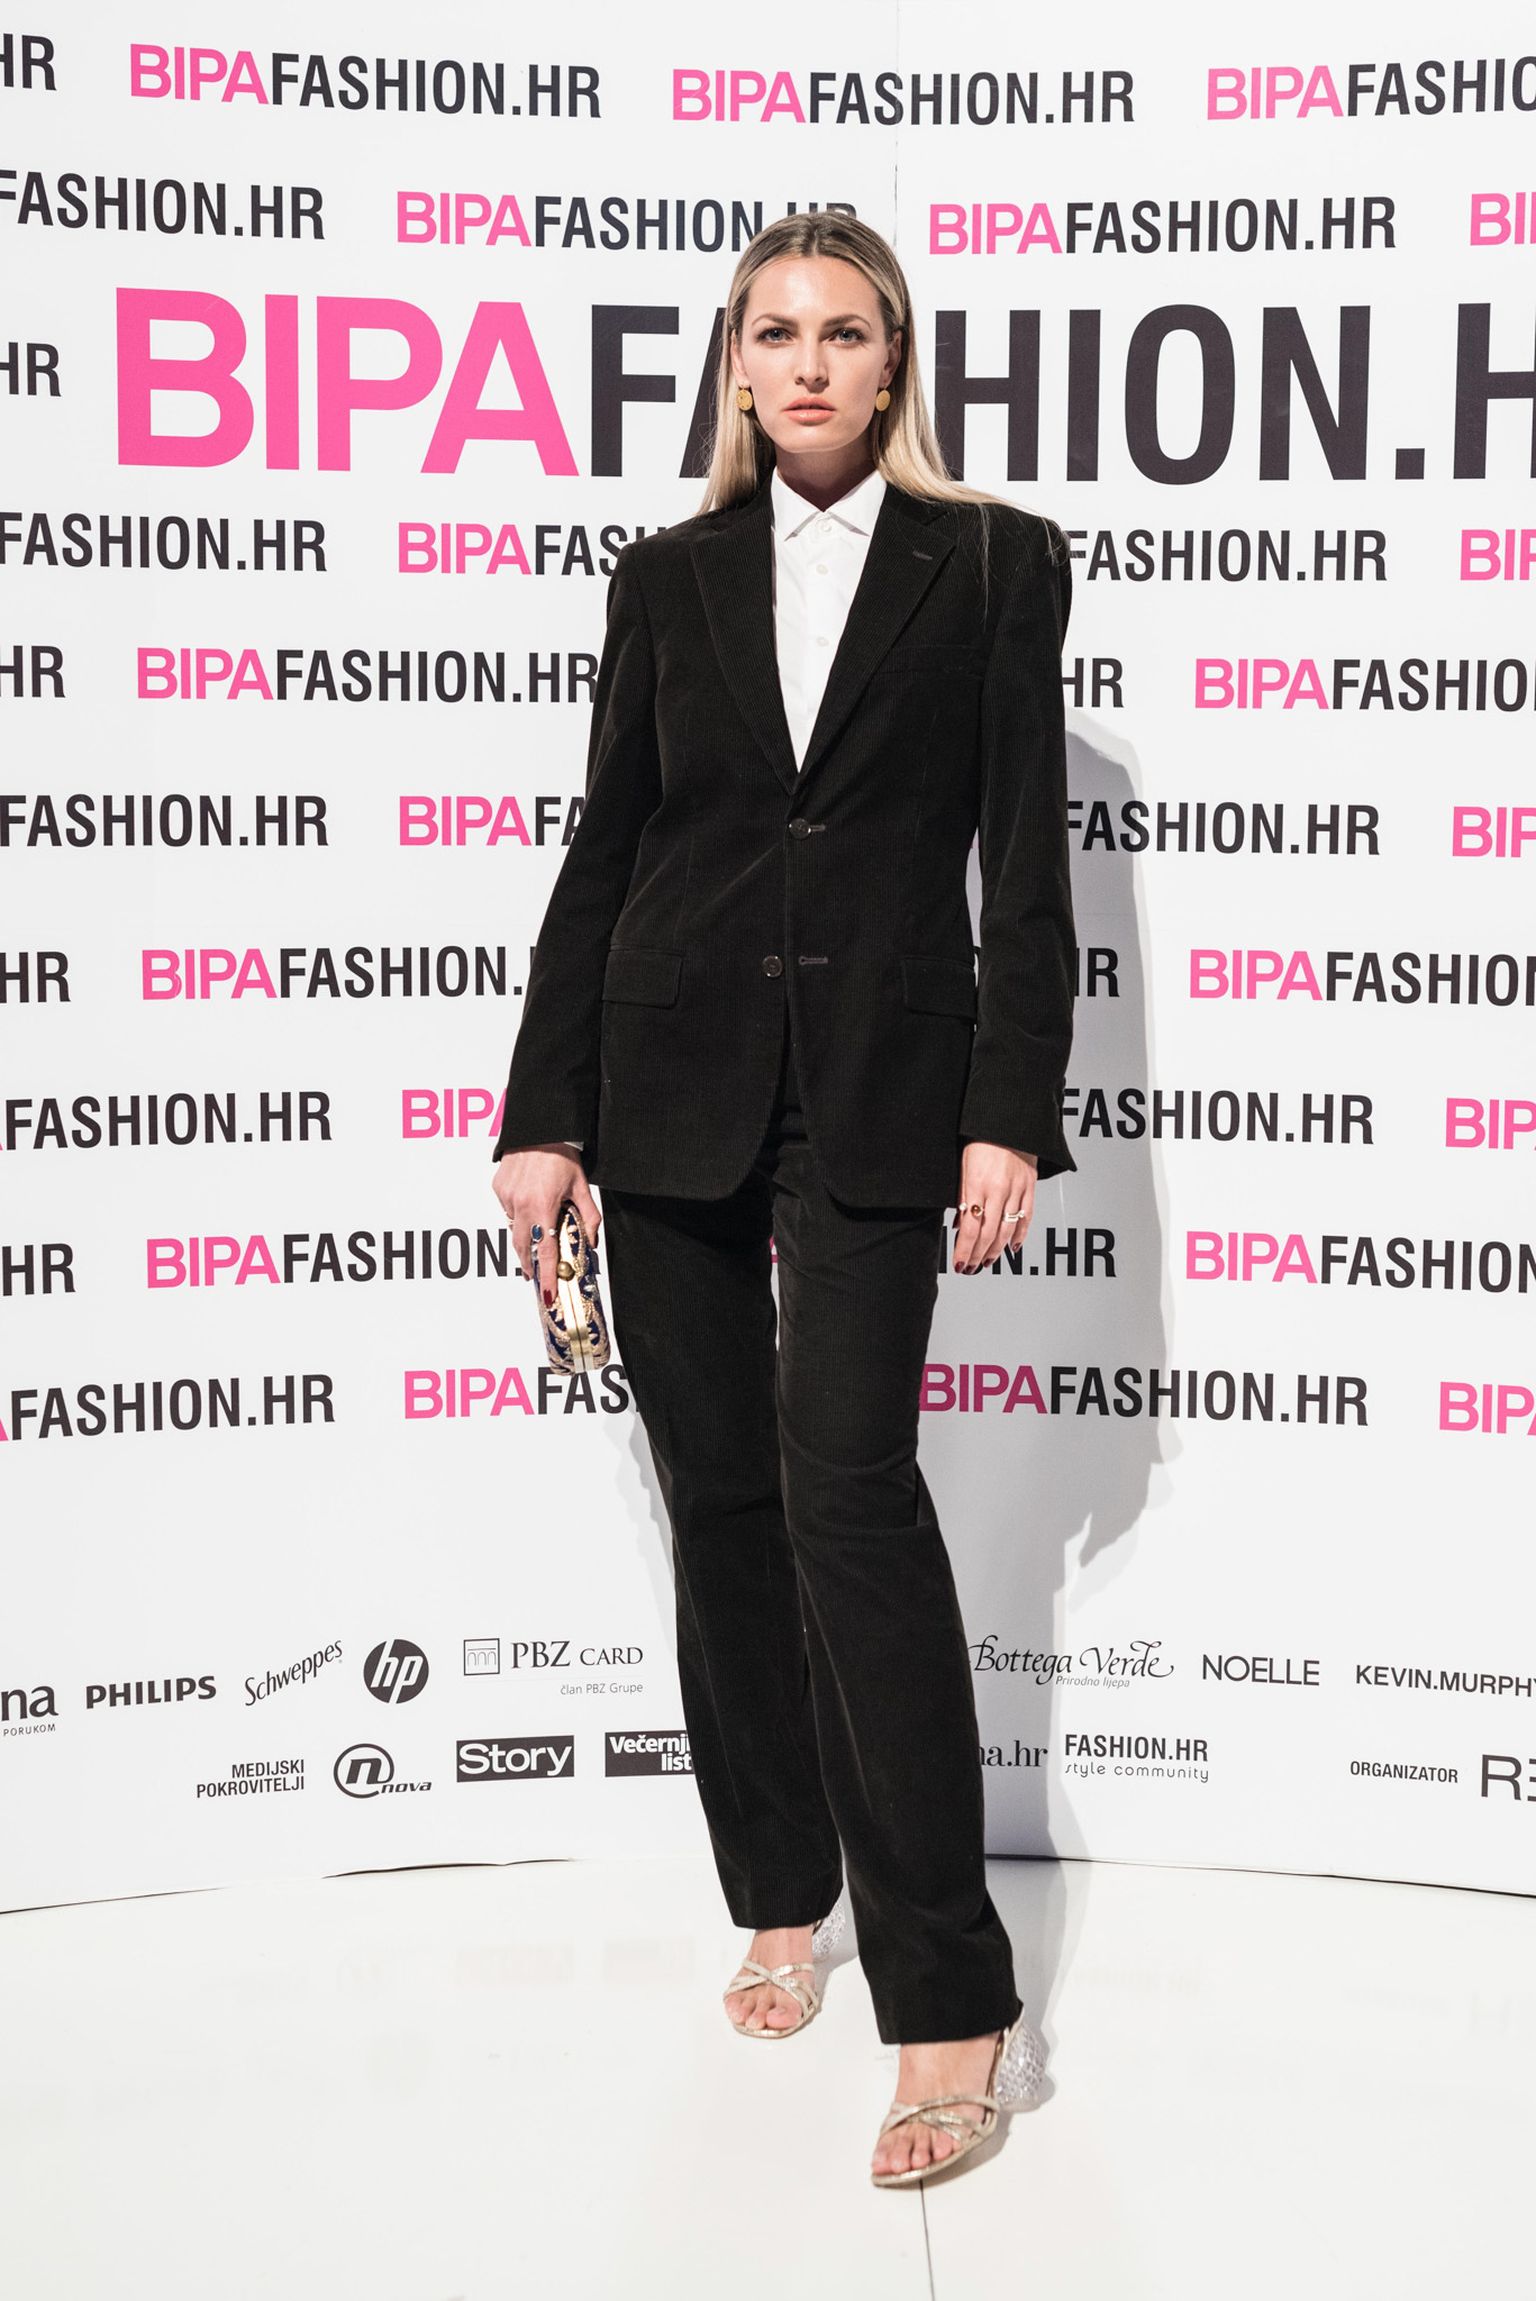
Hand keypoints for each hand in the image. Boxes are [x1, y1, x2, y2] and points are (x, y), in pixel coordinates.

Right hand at [491, 1145, 599, 1304]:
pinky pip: (507, 1211)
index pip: (545, 1251)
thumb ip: (589, 1216)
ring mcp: (507, 1197)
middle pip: (523, 1247)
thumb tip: (592, 1240)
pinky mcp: (498, 1189)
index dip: (547, 1276)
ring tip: (535, 1241)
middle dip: (529, 1264)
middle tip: (536, 1276)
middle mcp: (521, 1205)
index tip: (547, 1294)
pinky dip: (517, 1216)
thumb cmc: (561, 1154)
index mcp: (543, 1206)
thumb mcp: (581, 1186)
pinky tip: (528, 1207)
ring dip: (525, 1239)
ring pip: (514, 1229)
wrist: (539, 1127)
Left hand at [953, 1143, 1037, 1272]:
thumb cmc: (981, 1138)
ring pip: (1008, 1229)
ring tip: (987, 1262)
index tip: (960, 1263)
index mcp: (977, 1184)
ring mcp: (1017, 1189)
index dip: (965, 1250)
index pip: (970, 1228)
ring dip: (997, 1250)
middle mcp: (999, 1189)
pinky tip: (1012, 1247)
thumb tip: (960, 1225)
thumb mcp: (963, 1167)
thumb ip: (962, 1197)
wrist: (1008, 1118)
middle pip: (989, 1233)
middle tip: (971, 1267)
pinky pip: (1027, 1216)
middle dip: (978, 1255)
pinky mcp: (1031, 1185)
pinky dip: (1020, 1234)